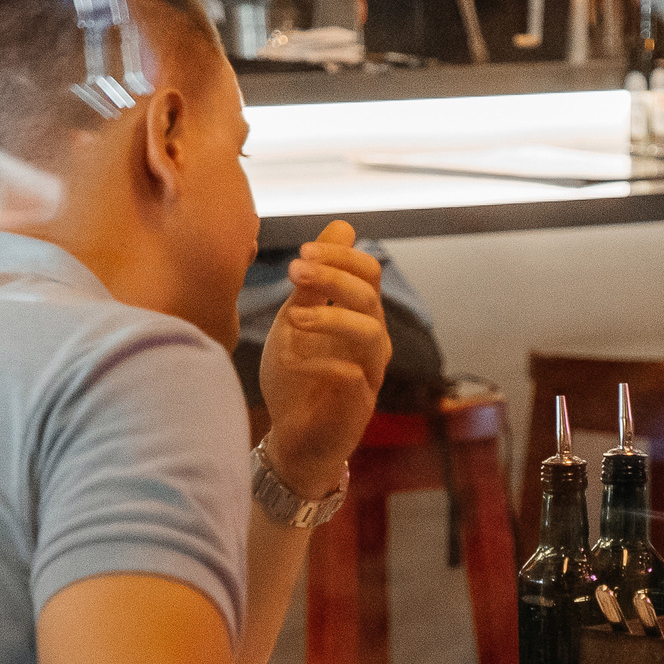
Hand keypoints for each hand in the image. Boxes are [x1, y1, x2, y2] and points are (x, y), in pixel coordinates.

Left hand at [258, 219, 391, 496]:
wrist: (292, 437)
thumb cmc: (296, 378)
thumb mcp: (296, 319)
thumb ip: (314, 282)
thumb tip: (340, 226)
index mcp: (361, 316)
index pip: (368, 272)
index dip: (340, 257)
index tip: (301, 253)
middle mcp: (373, 341)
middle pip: (371, 296)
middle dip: (333, 278)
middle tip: (294, 271)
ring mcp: (370, 373)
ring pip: (370, 333)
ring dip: (330, 318)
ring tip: (292, 318)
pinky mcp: (359, 406)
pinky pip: (352, 376)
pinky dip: (319, 362)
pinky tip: (290, 359)